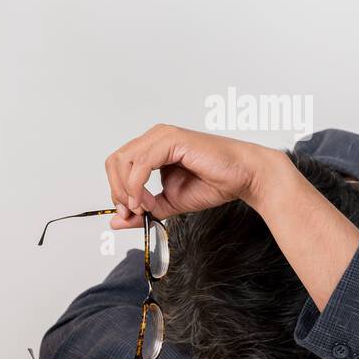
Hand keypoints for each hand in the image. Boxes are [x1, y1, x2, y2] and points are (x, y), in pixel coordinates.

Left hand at [104, 125, 283, 228]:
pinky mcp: (172, 140)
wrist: (243, 177)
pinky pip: (141, 164)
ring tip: (145, 207)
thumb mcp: (169, 203)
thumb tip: (115, 221)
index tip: (129, 214)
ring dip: (127, 190)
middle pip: (115, 161)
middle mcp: (155, 137)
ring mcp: (162, 136)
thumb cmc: (214, 183)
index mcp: (153, 148)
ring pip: (124, 161)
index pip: (118, 165)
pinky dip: (138, 186)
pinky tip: (149, 200)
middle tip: (133, 212)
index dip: (117, 191)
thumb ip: (144, 210)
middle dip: (117, 191)